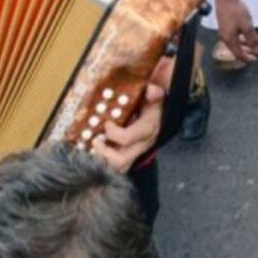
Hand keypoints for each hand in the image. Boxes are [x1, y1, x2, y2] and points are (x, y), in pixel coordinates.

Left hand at [91, 56, 171, 172]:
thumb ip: (155, 93)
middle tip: (95, 140)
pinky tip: (99, 150)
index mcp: (147, 130)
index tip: (107, 123)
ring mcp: (135, 154)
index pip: (127, 138)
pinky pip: (116, 168)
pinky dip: (105, 161)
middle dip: (103, 152)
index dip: (113, 133)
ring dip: (103, 159)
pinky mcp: (130, 158)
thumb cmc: (154, 106)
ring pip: (117, 168)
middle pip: (120, 162)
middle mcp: (141, 146)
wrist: (162, 118)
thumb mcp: (157, 97)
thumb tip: (150, 90)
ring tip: (96, 146)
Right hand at [214, 0, 257, 64]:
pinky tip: (245, 35)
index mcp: (230, 40)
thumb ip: (252, 39)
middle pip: (235, 50)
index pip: (238, 55)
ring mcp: (223, 32)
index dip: (247, 59)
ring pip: (234, 43)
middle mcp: (224, 38)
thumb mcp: (247, 26)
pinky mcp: (224, 26)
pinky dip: (240, 39)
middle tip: (255, 53)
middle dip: (246, 53)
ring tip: (252, 45)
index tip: (256, 59)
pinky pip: (232, 37)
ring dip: (243, 46)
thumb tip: (257, 50)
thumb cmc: (236, 11)